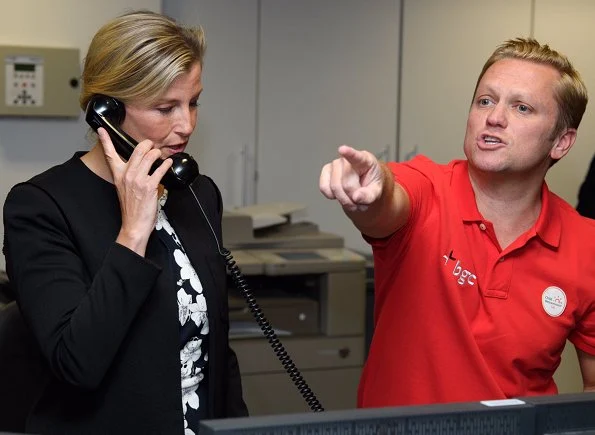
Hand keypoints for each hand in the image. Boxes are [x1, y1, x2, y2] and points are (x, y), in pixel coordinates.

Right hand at [97, 127, 172, 254]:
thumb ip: (129, 176)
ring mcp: (138, 179)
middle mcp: (127, 175)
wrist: (134, 224)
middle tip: (151, 145)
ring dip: (158, 154)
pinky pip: (160, 169)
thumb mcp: (124, 189)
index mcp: (118, 175)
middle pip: (137, 150)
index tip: (102, 129)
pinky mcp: (149, 186)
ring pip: (150, 156)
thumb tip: (140, 166)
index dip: (105, 140)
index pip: (109, 154)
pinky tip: (168, 164)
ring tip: (160, 156)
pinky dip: (166, 165)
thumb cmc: (131, 208)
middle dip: (147, 144)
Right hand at [319, 145, 383, 211]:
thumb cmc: (370, 183)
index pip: (356, 156)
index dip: (349, 153)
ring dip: (344, 200)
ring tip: (351, 199)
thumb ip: (368, 195)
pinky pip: (324, 188)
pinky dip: (332, 196)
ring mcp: (334, 165)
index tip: (343, 149)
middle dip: (352, 197)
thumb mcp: (376, 191)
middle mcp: (347, 160)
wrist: (364, 184)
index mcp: (364, 160)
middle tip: (358, 199)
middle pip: (346, 184)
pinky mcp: (325, 172)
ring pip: (335, 188)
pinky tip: (340, 194)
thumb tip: (356, 197)